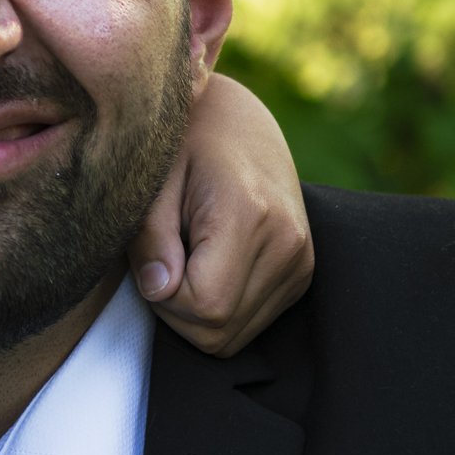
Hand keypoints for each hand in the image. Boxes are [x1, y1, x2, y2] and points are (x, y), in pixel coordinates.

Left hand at [128, 74, 312, 355]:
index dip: (164, 300)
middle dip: (176, 310)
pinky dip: (220, 307)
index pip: (206, 307)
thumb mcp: (152, 181)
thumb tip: (157, 291)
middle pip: (220, 331)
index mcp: (250, 214)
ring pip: (234, 336)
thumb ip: (151, 239)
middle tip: (163, 260)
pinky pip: (250, 322)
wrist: (235, 118)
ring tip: (186, 257)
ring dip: (197, 311)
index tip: (152, 262)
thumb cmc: (183, 144)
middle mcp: (288, 243)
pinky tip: (209, 264)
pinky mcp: (302, 272)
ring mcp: (301, 260)